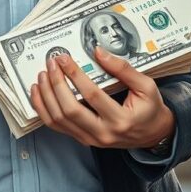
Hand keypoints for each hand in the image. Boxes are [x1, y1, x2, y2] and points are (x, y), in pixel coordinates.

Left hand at [29, 47, 174, 148]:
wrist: (152, 134)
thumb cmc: (149, 109)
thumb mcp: (146, 86)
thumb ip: (124, 69)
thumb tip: (98, 52)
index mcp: (121, 120)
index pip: (92, 96)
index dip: (75, 75)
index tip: (64, 59)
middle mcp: (103, 133)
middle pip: (70, 110)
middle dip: (56, 84)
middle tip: (51, 64)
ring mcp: (90, 139)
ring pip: (59, 120)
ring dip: (46, 96)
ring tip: (42, 76)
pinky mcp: (82, 139)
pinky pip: (56, 126)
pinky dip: (43, 109)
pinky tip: (38, 93)